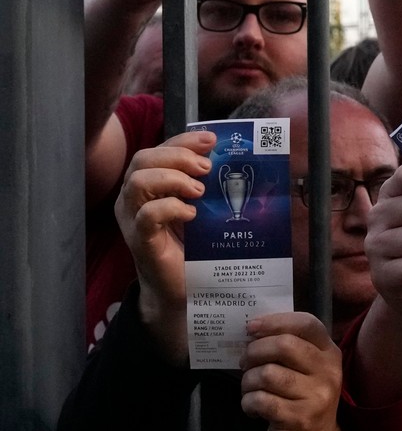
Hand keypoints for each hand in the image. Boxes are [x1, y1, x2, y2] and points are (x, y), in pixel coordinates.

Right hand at [114, 130, 215, 361]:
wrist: (184, 290)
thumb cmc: (194, 246)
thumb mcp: (203, 209)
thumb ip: (209, 185)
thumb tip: (238, 160)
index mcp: (149, 185)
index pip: (158, 150)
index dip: (183, 141)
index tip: (211, 140)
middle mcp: (134, 199)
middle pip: (143, 159)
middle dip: (177, 156)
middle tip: (206, 169)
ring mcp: (133, 220)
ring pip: (138, 182)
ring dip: (172, 179)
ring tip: (199, 191)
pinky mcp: (141, 242)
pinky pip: (147, 215)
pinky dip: (170, 208)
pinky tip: (191, 214)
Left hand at [241, 312, 343, 430]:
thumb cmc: (304, 401)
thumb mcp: (308, 371)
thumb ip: (290, 350)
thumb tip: (253, 332)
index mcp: (329, 354)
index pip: (307, 324)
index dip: (276, 321)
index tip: (251, 328)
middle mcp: (327, 372)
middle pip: (284, 346)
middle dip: (254, 352)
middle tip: (245, 362)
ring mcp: (315, 396)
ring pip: (267, 374)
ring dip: (248, 381)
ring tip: (249, 389)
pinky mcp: (298, 419)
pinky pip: (261, 401)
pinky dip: (248, 402)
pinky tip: (253, 408)